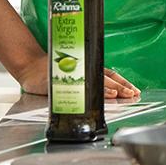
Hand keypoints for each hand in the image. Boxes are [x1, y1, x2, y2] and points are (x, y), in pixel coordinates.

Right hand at [15, 53, 141, 99]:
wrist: (30, 69)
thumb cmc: (52, 73)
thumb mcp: (73, 77)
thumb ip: (87, 83)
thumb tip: (105, 94)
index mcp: (89, 69)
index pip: (111, 76)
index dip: (123, 82)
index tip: (135, 90)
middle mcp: (84, 70)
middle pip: (107, 79)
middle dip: (122, 87)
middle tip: (133, 94)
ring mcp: (75, 74)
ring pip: (97, 82)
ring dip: (110, 88)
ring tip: (121, 94)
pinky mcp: (63, 79)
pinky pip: (80, 86)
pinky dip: (91, 90)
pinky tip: (99, 95)